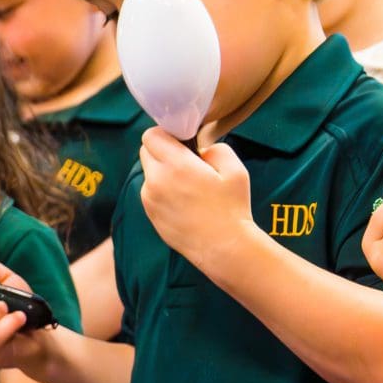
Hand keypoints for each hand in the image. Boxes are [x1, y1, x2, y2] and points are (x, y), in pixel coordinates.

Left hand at [139, 128, 254, 275]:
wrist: (225, 248)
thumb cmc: (232, 209)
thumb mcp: (236, 170)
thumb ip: (216, 149)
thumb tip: (201, 150)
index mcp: (176, 165)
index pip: (152, 135)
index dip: (166, 134)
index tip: (182, 141)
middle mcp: (157, 181)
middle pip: (146, 151)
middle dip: (162, 151)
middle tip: (186, 162)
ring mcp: (150, 200)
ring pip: (149, 173)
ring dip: (162, 172)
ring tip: (188, 186)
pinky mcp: (151, 215)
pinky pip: (151, 193)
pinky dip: (162, 191)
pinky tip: (185, 202)